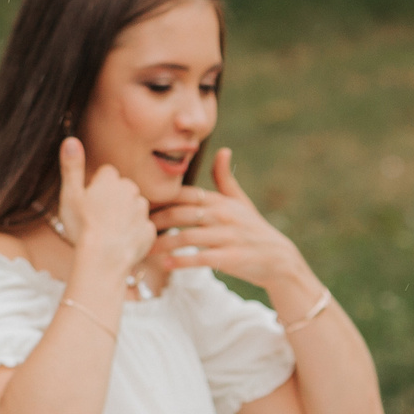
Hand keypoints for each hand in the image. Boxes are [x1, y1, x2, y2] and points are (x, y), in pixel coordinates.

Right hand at [55, 137, 154, 277]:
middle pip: (123, 189)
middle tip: (97, 216)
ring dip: (125, 215)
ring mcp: (143, 212)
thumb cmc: (83, 226)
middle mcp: (132, 191)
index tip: (89, 200)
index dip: (97, 186)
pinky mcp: (150, 231)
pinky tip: (119, 242)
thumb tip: (70, 139)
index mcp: (112, 181)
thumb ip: (72, 167)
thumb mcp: (70, 194)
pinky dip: (132, 233)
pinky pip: (141, 227)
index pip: (107, 174)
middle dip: (114, 198)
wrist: (104, 259)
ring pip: (134, 207)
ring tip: (108, 231)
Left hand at [151, 148, 308, 291]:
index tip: (138, 206)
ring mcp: (228, 237)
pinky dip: (182, 260)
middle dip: (154, 221)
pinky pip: (201, 257)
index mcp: (220, 201)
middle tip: (133, 228)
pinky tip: (166, 263)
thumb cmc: (253, 229)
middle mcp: (223, 215)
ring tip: (144, 249)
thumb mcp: (240, 202)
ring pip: (186, 237)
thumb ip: (224, 178)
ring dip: (162, 243)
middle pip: (179, 214)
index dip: (158, 200)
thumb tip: (223, 149)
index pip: (182, 195)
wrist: (280, 259)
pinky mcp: (231, 258)